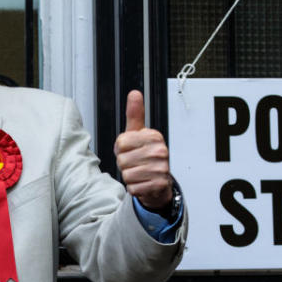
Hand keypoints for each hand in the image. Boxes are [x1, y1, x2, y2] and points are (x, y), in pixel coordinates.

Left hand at [113, 90, 172, 211]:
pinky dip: (134, 188)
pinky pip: (133, 187)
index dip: (121, 149)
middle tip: (136, 164)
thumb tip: (134, 94)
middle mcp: (160, 151)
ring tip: (140, 173)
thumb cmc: (146, 156)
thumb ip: (135, 114)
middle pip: (122, 160)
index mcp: (154, 136)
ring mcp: (161, 168)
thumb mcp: (138, 133)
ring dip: (129, 176)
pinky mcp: (158, 185)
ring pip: (127, 174)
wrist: (159, 182)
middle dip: (125, 164)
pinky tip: (143, 183)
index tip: (131, 150)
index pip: (121, 143)